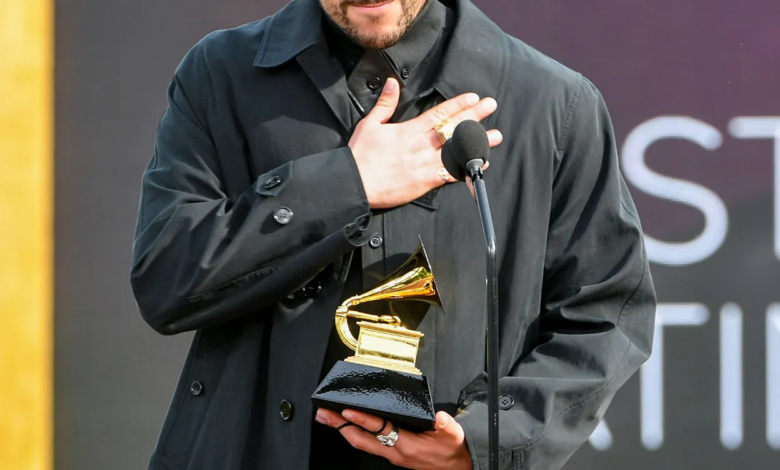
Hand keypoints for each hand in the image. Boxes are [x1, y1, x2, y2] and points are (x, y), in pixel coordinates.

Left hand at [316, 408, 471, 469]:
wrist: (457, 466)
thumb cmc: (452, 450)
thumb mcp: (453, 435)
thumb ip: (446, 426)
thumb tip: (440, 417)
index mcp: (407, 445)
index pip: (380, 430)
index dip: (363, 420)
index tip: (348, 411)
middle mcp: (395, 452)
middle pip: (361, 439)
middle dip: (341, 426)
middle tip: (324, 414)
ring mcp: (392, 454)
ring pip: (361, 443)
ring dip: (343, 430)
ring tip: (328, 418)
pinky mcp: (392, 454)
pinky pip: (367, 444)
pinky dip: (354, 434)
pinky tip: (347, 426)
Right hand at [349, 78, 502, 208]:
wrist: (355, 183)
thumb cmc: (360, 155)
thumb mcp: (370, 124)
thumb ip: (385, 104)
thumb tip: (393, 83)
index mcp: (409, 130)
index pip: (439, 113)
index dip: (458, 105)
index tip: (473, 97)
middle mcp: (421, 145)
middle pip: (453, 128)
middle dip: (474, 116)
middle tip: (491, 105)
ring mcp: (425, 164)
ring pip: (456, 150)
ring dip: (477, 143)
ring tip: (495, 136)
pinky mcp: (425, 181)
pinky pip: (451, 174)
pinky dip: (466, 169)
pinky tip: (480, 164)